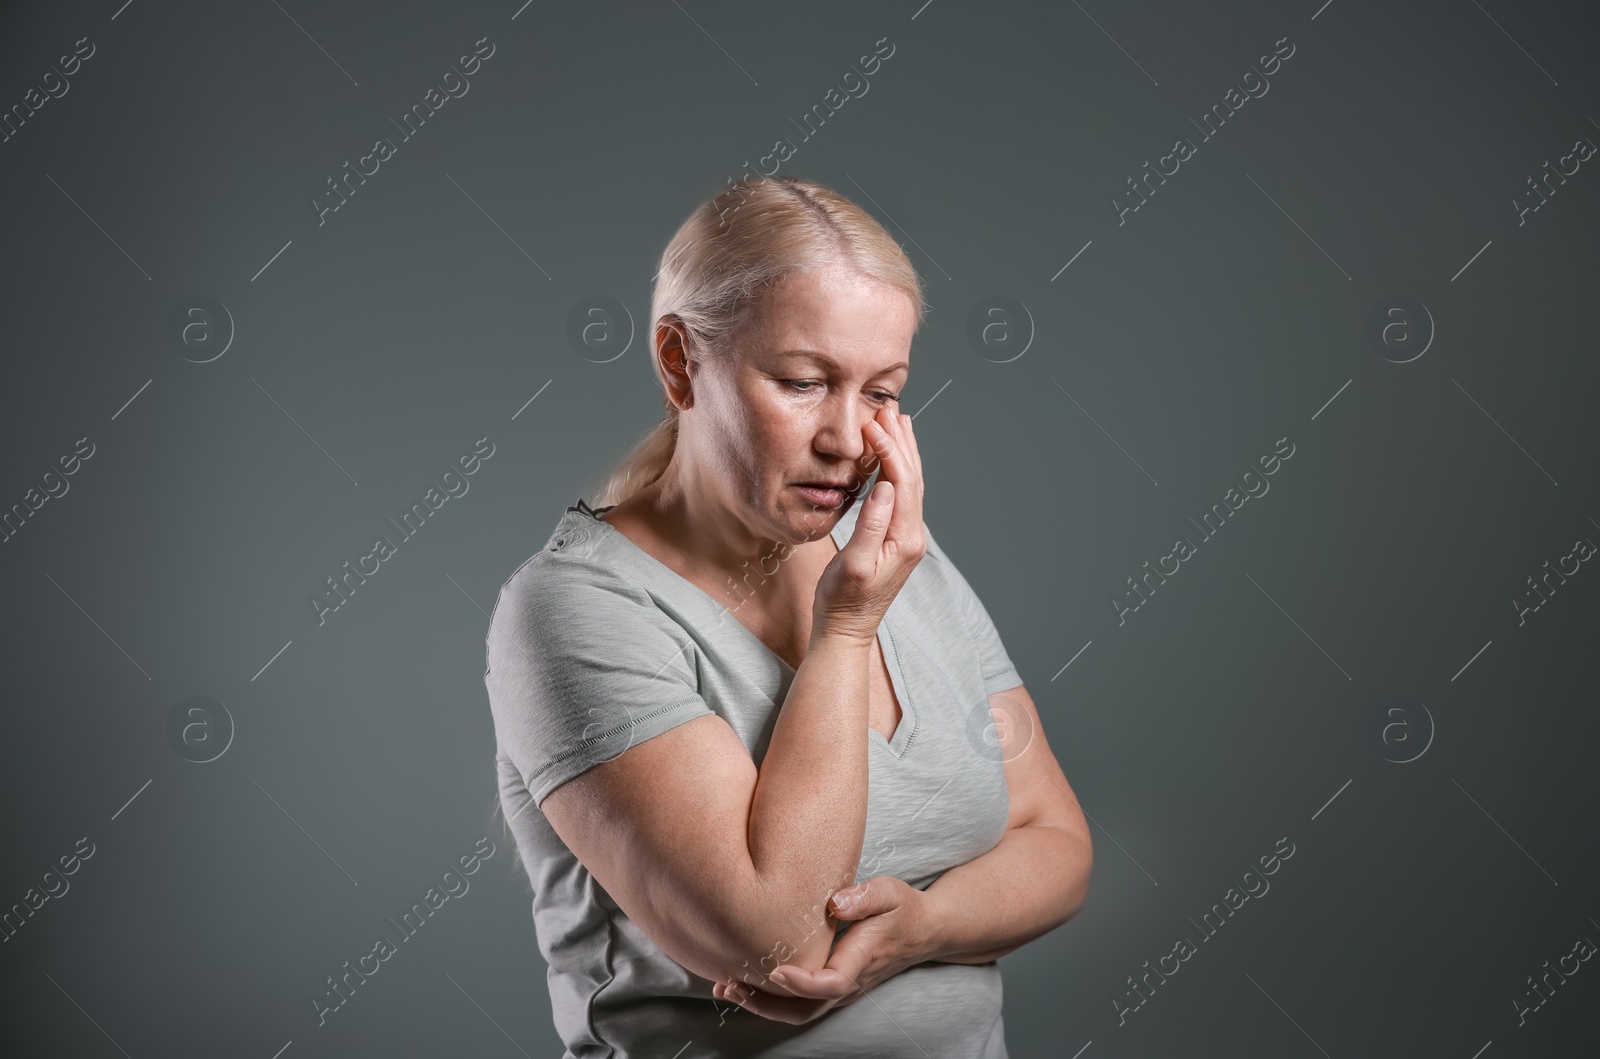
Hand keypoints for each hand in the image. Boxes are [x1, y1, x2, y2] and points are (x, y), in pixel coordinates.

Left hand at [711, 875, 932, 1024]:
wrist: (922, 931)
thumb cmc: (903, 908)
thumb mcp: (889, 893)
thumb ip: (864, 897)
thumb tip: (835, 902)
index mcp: (862, 959)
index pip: (831, 983)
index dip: (801, 982)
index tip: (774, 969)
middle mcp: (849, 983)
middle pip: (805, 1010)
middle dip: (765, 1003)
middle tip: (730, 985)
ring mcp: (840, 990)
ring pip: (799, 1012)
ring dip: (761, 1006)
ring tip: (725, 988)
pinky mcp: (831, 986)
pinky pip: (799, 1004)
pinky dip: (769, 1001)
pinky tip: (742, 985)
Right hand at [810, 407, 925, 645]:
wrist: (845, 631)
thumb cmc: (842, 603)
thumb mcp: (853, 565)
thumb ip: (871, 526)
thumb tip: (885, 488)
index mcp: (905, 539)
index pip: (903, 483)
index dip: (891, 450)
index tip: (875, 424)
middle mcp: (912, 536)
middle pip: (912, 478)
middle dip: (901, 442)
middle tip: (888, 410)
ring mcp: (906, 537)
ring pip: (910, 484)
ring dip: (903, 452)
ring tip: (895, 422)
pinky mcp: (896, 539)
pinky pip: (901, 496)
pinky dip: (896, 470)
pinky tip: (888, 459)